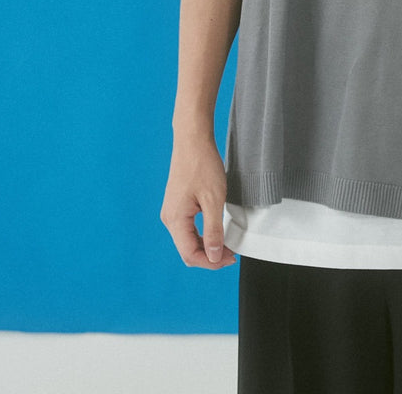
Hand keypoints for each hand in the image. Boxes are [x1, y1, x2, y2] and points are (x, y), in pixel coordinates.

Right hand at [160, 136, 236, 268]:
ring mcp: (173, 211)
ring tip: (227, 242)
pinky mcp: (178, 204)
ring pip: (188, 240)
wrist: (193, 139)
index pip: (190, 255)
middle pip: (187, 250)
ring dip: (207, 245)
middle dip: (210, 256)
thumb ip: (213, 231)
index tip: (231, 258)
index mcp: (175, 220)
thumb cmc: (202, 165)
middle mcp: (169, 218)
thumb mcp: (213, 200)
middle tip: (232, 252)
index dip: (211, 262)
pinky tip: (216, 231)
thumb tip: (215, 256)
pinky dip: (203, 234)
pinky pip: (188, 228)